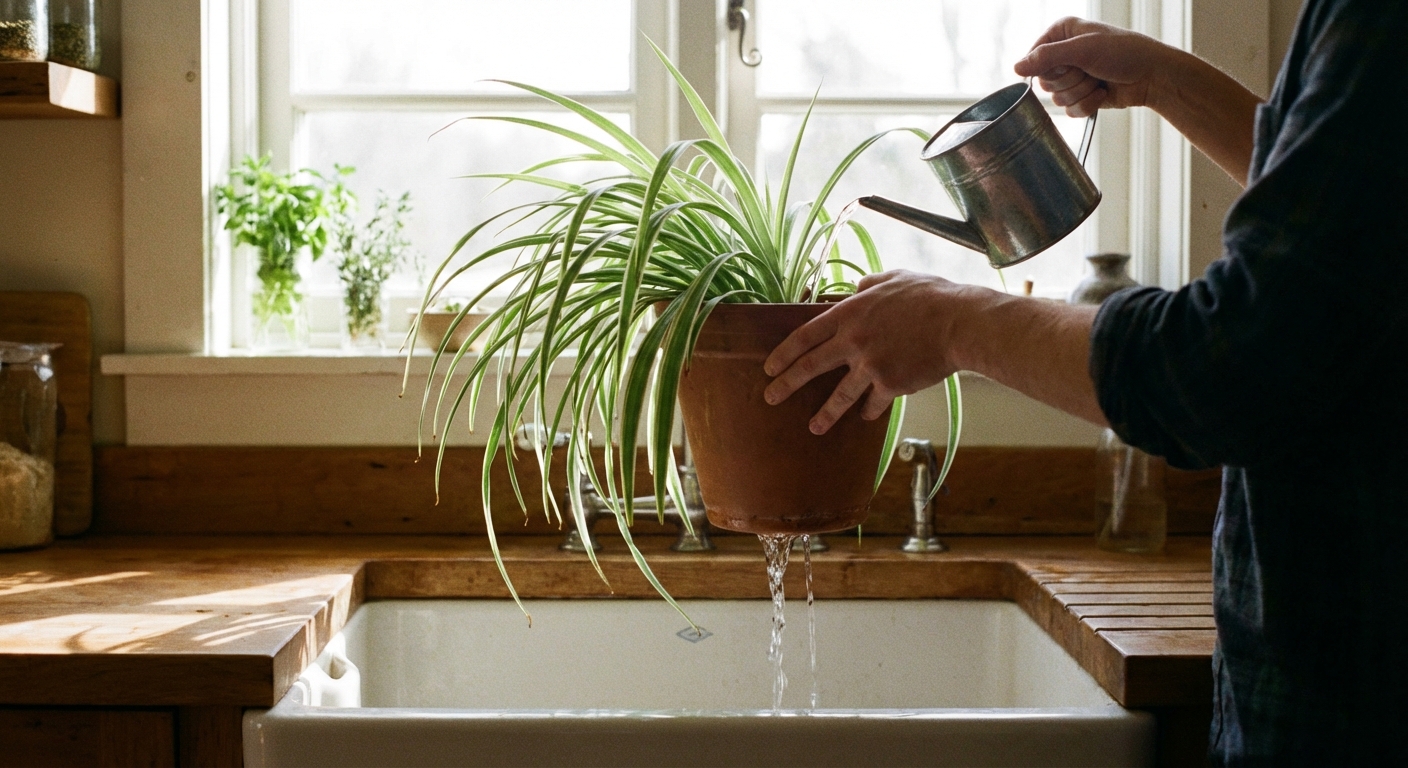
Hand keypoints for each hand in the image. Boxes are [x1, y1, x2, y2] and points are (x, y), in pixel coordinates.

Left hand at [763, 271, 973, 434]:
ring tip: (813, 427)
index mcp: (850, 314)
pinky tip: (866, 416)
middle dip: (786, 384)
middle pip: (810, 367)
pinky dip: (869, 410)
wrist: (959, 323)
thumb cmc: (931, 296)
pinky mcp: (890, 385)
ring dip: (825, 414)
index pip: (805, 336)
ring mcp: (870, 365)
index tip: (769, 367)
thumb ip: (870, 284)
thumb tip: (857, 287)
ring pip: (839, 395)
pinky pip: (874, 403)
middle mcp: (853, 341)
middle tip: (770, 397)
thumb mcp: (894, 278)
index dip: (784, 353)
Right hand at [1013, 17, 1178, 117]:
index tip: (1069, 62)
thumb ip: (1047, 57)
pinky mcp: (1081, 96)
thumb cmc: (1124, 53)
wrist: (1152, 76)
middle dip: (1069, 80)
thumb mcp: (1083, 49)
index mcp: (1061, 33)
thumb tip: (1015, 67)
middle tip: (1089, 70)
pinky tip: (1102, 94)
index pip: (1033, 57)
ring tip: (1098, 81)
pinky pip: (1068, 110)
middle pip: (1044, 80)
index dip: (1049, 66)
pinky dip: (1087, 105)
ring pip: (1056, 98)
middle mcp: (1064, 53)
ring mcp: (1073, 76)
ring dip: (1080, 92)